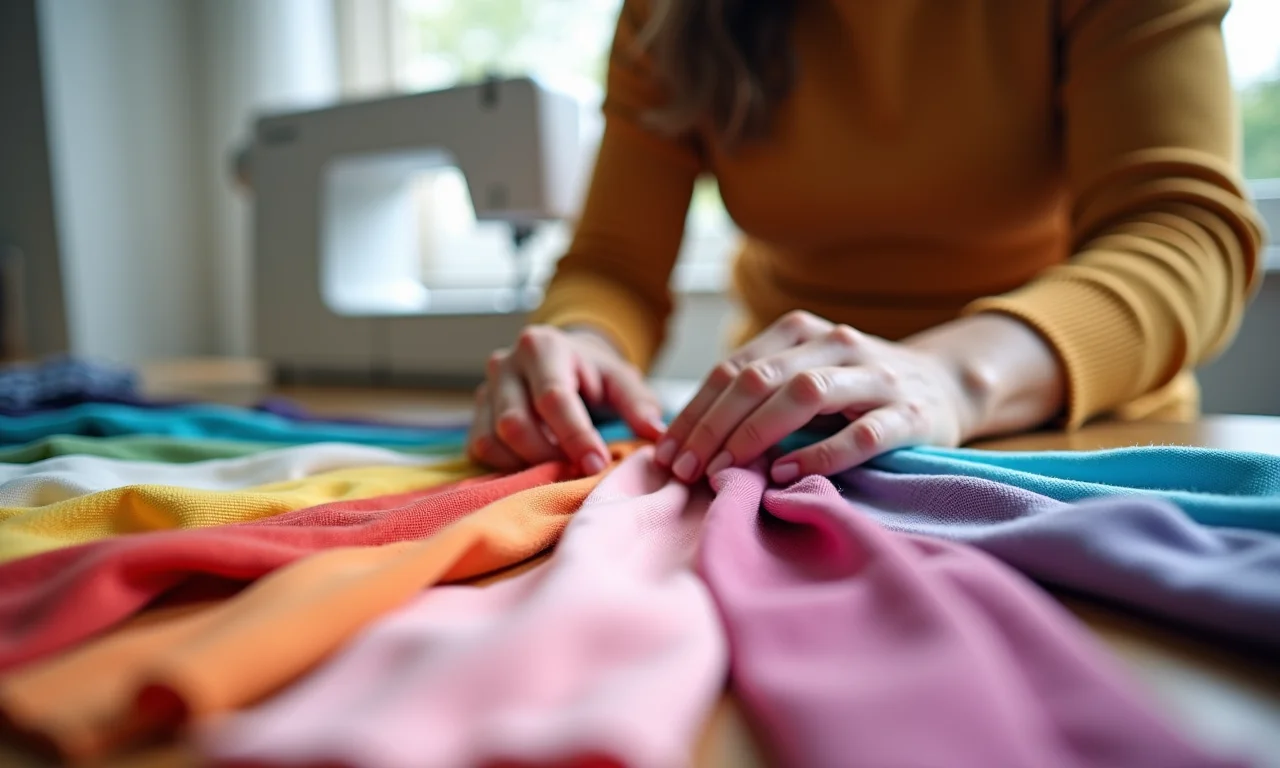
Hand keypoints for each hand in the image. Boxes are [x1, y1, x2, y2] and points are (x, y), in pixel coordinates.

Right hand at [468, 325, 664, 474]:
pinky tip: (537, 468)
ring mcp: (484, 389)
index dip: (575, 436)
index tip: (598, 465)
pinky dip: (508, 466)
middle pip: (516, 423)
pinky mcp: (476, 414)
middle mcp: (505, 364)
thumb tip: (657, 434)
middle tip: (581, 474)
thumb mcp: (622, 380)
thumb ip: (639, 404)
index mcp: (542, 347)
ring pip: (494, 440)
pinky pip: (481, 449)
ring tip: (562, 470)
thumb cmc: (594, 375)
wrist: (561, 363)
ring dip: (528, 465)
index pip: (553, 398)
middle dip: (550, 456)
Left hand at [655, 311, 983, 483]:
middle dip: (714, 426)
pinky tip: (788, 474)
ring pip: (806, 394)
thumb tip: (683, 436)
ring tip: (726, 470)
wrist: (946, 385)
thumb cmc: (854, 391)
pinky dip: (821, 454)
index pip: (733, 369)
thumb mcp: (803, 377)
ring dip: (757, 434)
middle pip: (760, 379)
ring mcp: (877, 376)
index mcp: (800, 332)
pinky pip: (862, 433)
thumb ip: (755, 394)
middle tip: (686, 470)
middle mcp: (836, 345)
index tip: (665, 453)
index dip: (694, 412)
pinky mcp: (912, 414)